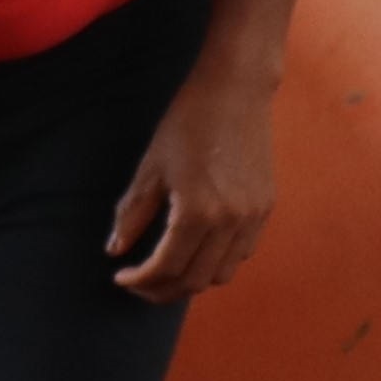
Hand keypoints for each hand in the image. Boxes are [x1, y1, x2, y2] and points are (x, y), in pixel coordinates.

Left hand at [105, 60, 279, 298]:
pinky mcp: (265, 208)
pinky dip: (217, 262)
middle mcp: (229, 220)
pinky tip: (196, 250)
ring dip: (191, 281)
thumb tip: (115, 251)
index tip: (121, 277)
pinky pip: (241, 253)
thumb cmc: (188, 122)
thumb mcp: (152, 166)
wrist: (237, 90)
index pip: (166, 267)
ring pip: (221, 274)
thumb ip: (133, 213)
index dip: (139, 280)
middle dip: (162, 290)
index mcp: (197, 210)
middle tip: (139, 283)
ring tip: (166, 271)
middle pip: (194, 281)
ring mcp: (252, 216)